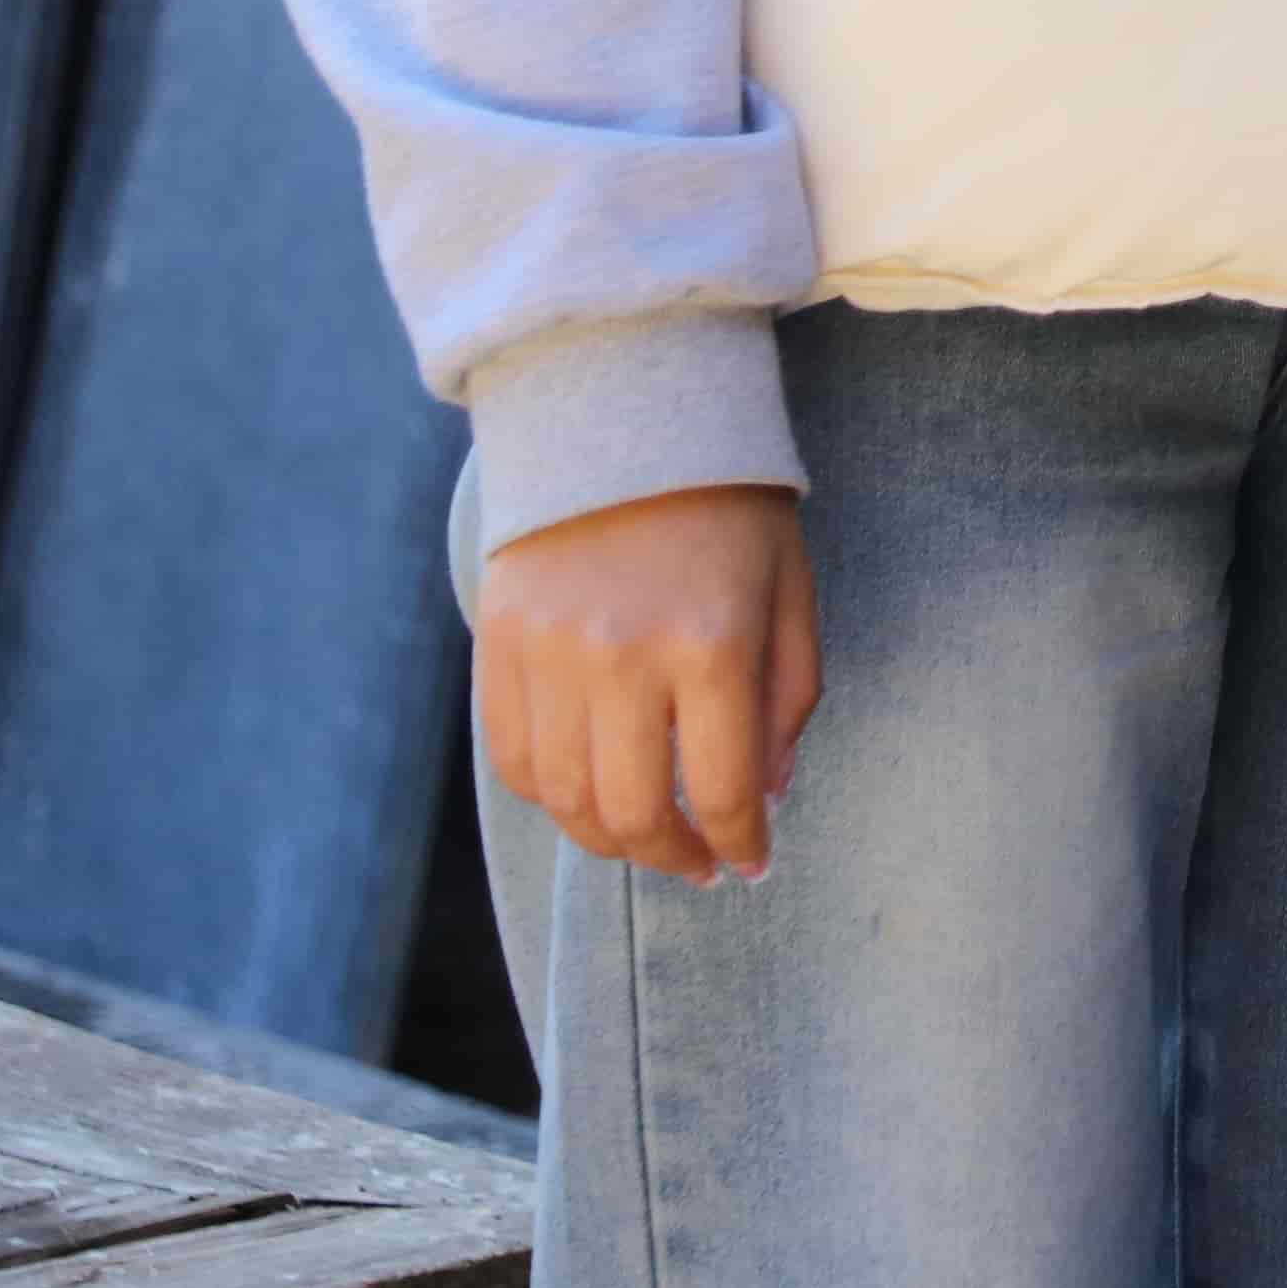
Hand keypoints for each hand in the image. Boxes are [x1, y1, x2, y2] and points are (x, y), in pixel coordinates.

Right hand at [480, 481, 815, 882]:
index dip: (738, 843)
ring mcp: (548, 656)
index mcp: (711, 643)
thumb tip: (766, 795)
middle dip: (672, 857)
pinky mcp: (497, 647)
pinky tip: (590, 794)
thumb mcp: (790, 592)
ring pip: (564, 801)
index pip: (718, 788)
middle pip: (631, 812)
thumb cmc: (729, 512)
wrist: (625, 422)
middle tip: (698, 865)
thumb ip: (787, 700)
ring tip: (647, 839)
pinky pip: (514, 760)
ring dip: (609, 841)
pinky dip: (551, 797)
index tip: (750, 864)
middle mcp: (621, 658)